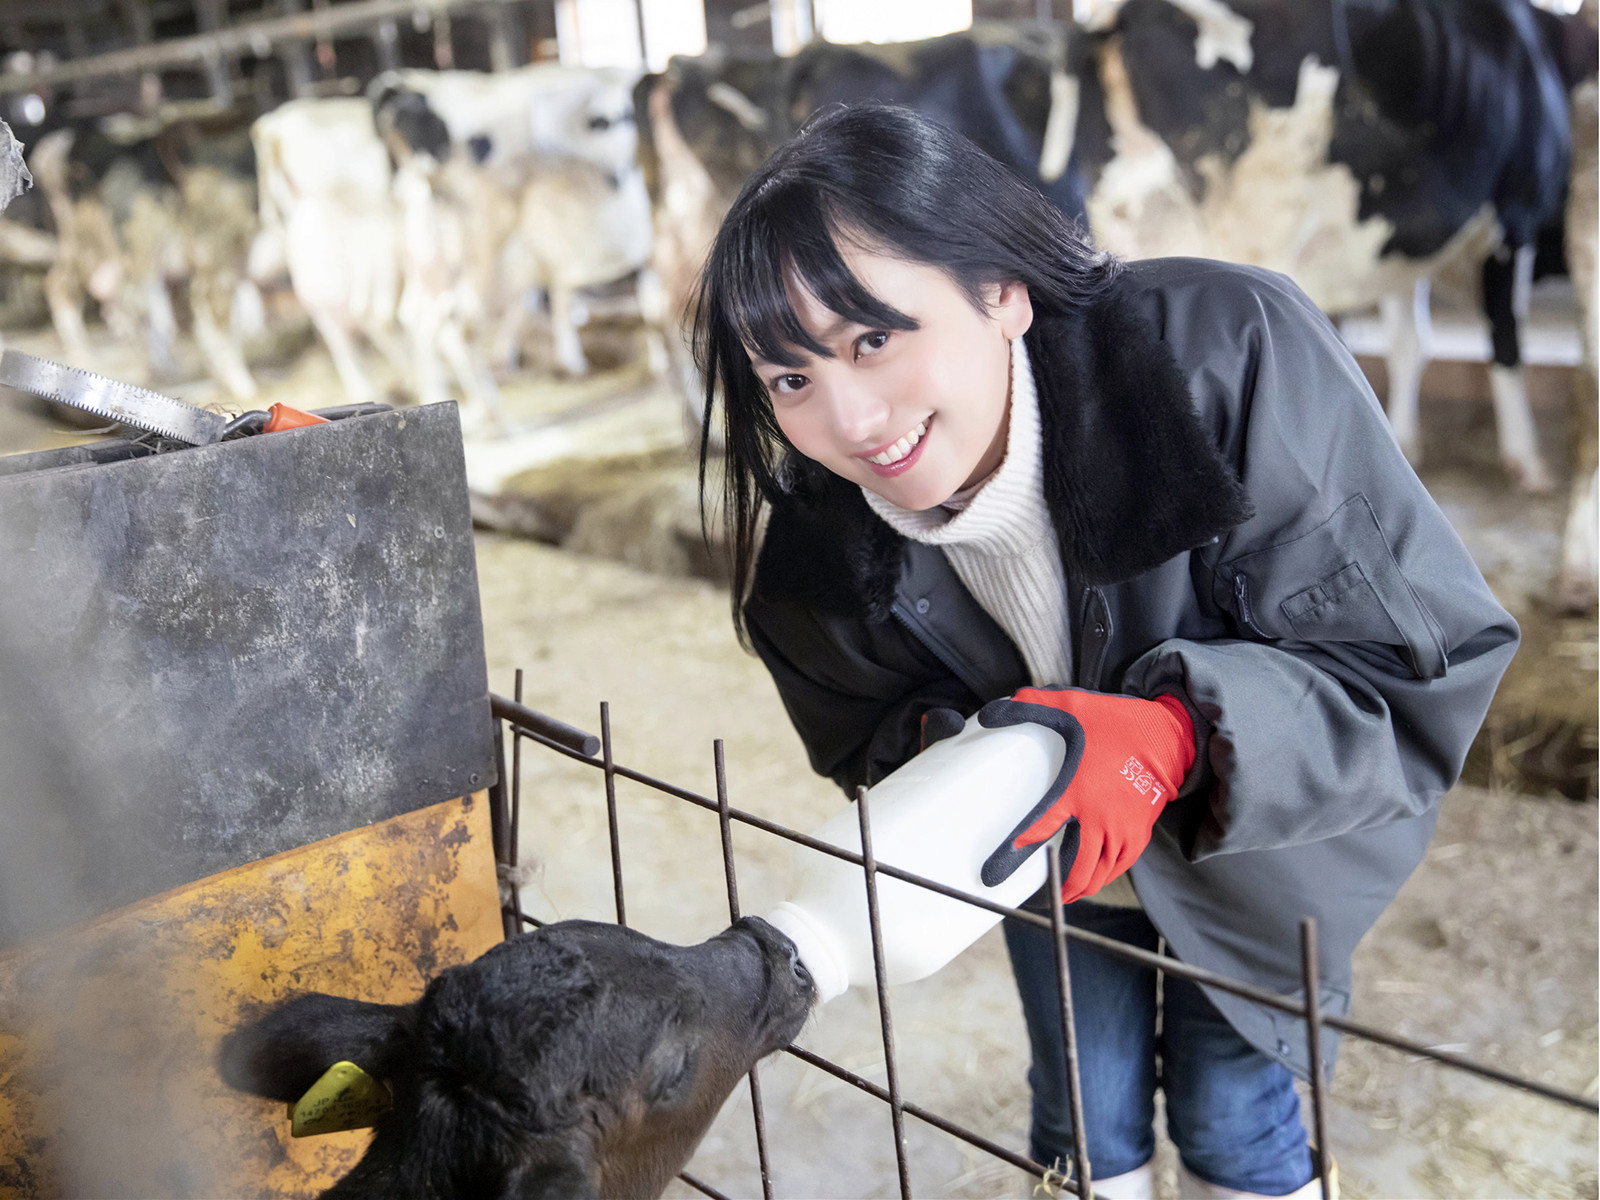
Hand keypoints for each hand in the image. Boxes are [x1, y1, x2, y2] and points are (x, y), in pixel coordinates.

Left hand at [978, 687, 1195, 902]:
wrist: (1168, 734)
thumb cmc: (1117, 722)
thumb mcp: (1071, 705)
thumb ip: (1030, 707)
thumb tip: (990, 712)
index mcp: (1077, 791)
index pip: (1040, 829)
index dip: (1016, 853)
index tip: (994, 873)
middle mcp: (1101, 818)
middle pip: (1078, 868)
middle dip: (1059, 888)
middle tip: (1041, 893)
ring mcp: (1123, 829)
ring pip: (1101, 873)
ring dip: (1082, 886)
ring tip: (1066, 892)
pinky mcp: (1140, 832)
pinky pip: (1120, 865)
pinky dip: (1105, 876)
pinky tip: (1094, 878)